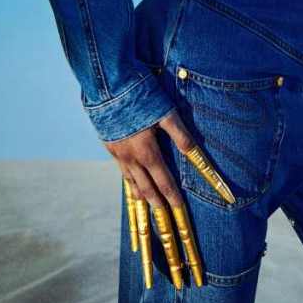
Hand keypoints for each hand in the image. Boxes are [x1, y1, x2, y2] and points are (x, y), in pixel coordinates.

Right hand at [104, 107, 235, 289]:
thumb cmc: (140, 95)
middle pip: (146, 188)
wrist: (107, 85)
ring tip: (150, 204)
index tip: (179, 212)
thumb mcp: (165, 112)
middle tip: (165, 218)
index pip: (164, 181)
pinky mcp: (108, 145)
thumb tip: (195, 153)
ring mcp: (117, 153)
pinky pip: (121, 170)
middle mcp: (130, 158)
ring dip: (142, 195)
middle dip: (157, 204)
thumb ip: (180, 134)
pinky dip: (129, 180)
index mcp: (147, 152)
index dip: (173, 198)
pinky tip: (131, 180)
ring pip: (131, 181)